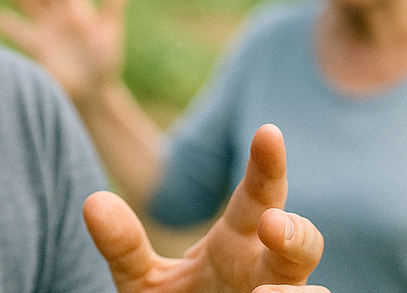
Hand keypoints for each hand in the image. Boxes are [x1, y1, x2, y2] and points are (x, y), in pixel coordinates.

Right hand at [0, 0, 129, 103]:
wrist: (91, 93)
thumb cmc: (104, 66)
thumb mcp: (109, 37)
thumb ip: (110, 12)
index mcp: (80, 11)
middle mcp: (62, 17)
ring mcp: (48, 31)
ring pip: (31, 5)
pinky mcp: (37, 47)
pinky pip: (20, 33)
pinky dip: (8, 25)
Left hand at [83, 124, 325, 292]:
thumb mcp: (141, 279)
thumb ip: (123, 245)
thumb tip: (94, 202)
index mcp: (236, 244)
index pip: (257, 196)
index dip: (266, 164)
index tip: (267, 131)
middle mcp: (264, 271)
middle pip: (301, 241)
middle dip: (296, 231)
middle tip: (273, 225)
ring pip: (313, 289)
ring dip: (296, 291)